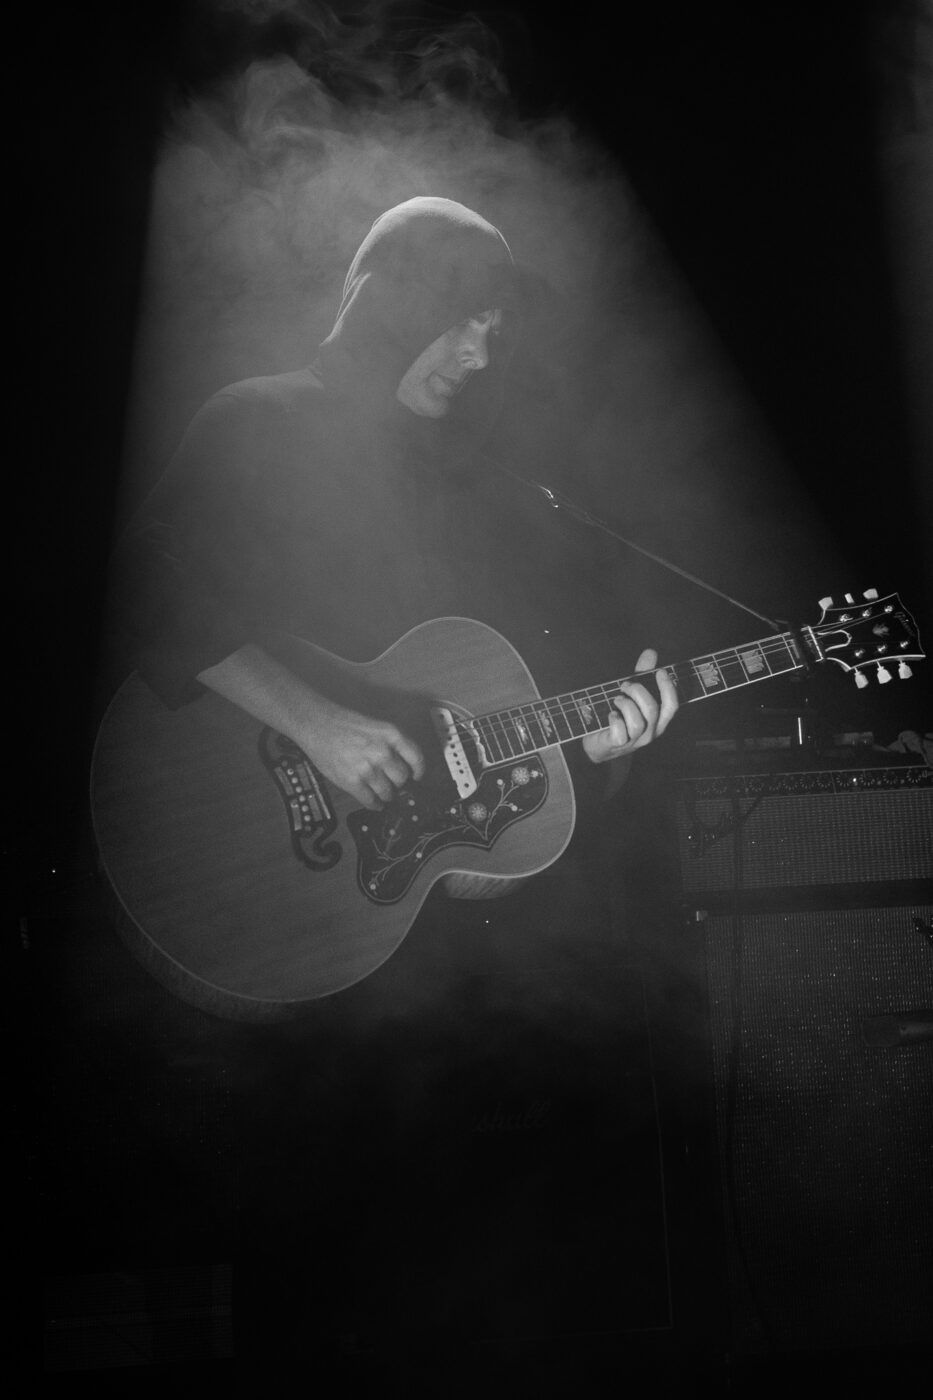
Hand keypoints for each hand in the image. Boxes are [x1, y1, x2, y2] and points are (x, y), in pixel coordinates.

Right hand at [300, 702, 424, 810]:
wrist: (316, 723)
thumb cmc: (343, 722)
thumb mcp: (375, 725)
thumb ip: (390, 743)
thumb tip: (401, 765)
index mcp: (391, 735)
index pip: (416, 758)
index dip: (419, 770)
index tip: (417, 777)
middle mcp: (382, 752)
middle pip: (402, 778)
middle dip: (398, 783)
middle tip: (392, 784)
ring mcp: (367, 768)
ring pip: (388, 792)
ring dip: (387, 796)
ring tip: (383, 795)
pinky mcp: (351, 782)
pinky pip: (370, 800)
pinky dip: (374, 805)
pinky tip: (374, 803)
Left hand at [582, 648, 677, 763]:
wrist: (599, 744)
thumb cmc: (620, 716)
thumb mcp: (632, 694)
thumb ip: (642, 675)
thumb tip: (651, 653)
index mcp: (658, 720)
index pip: (672, 706)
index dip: (668, 688)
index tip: (660, 671)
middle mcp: (651, 732)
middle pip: (652, 710)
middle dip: (637, 691)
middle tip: (624, 685)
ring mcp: (635, 741)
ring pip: (637, 721)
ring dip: (624, 705)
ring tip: (616, 701)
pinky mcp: (618, 744)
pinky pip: (620, 732)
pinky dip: (614, 720)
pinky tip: (610, 715)